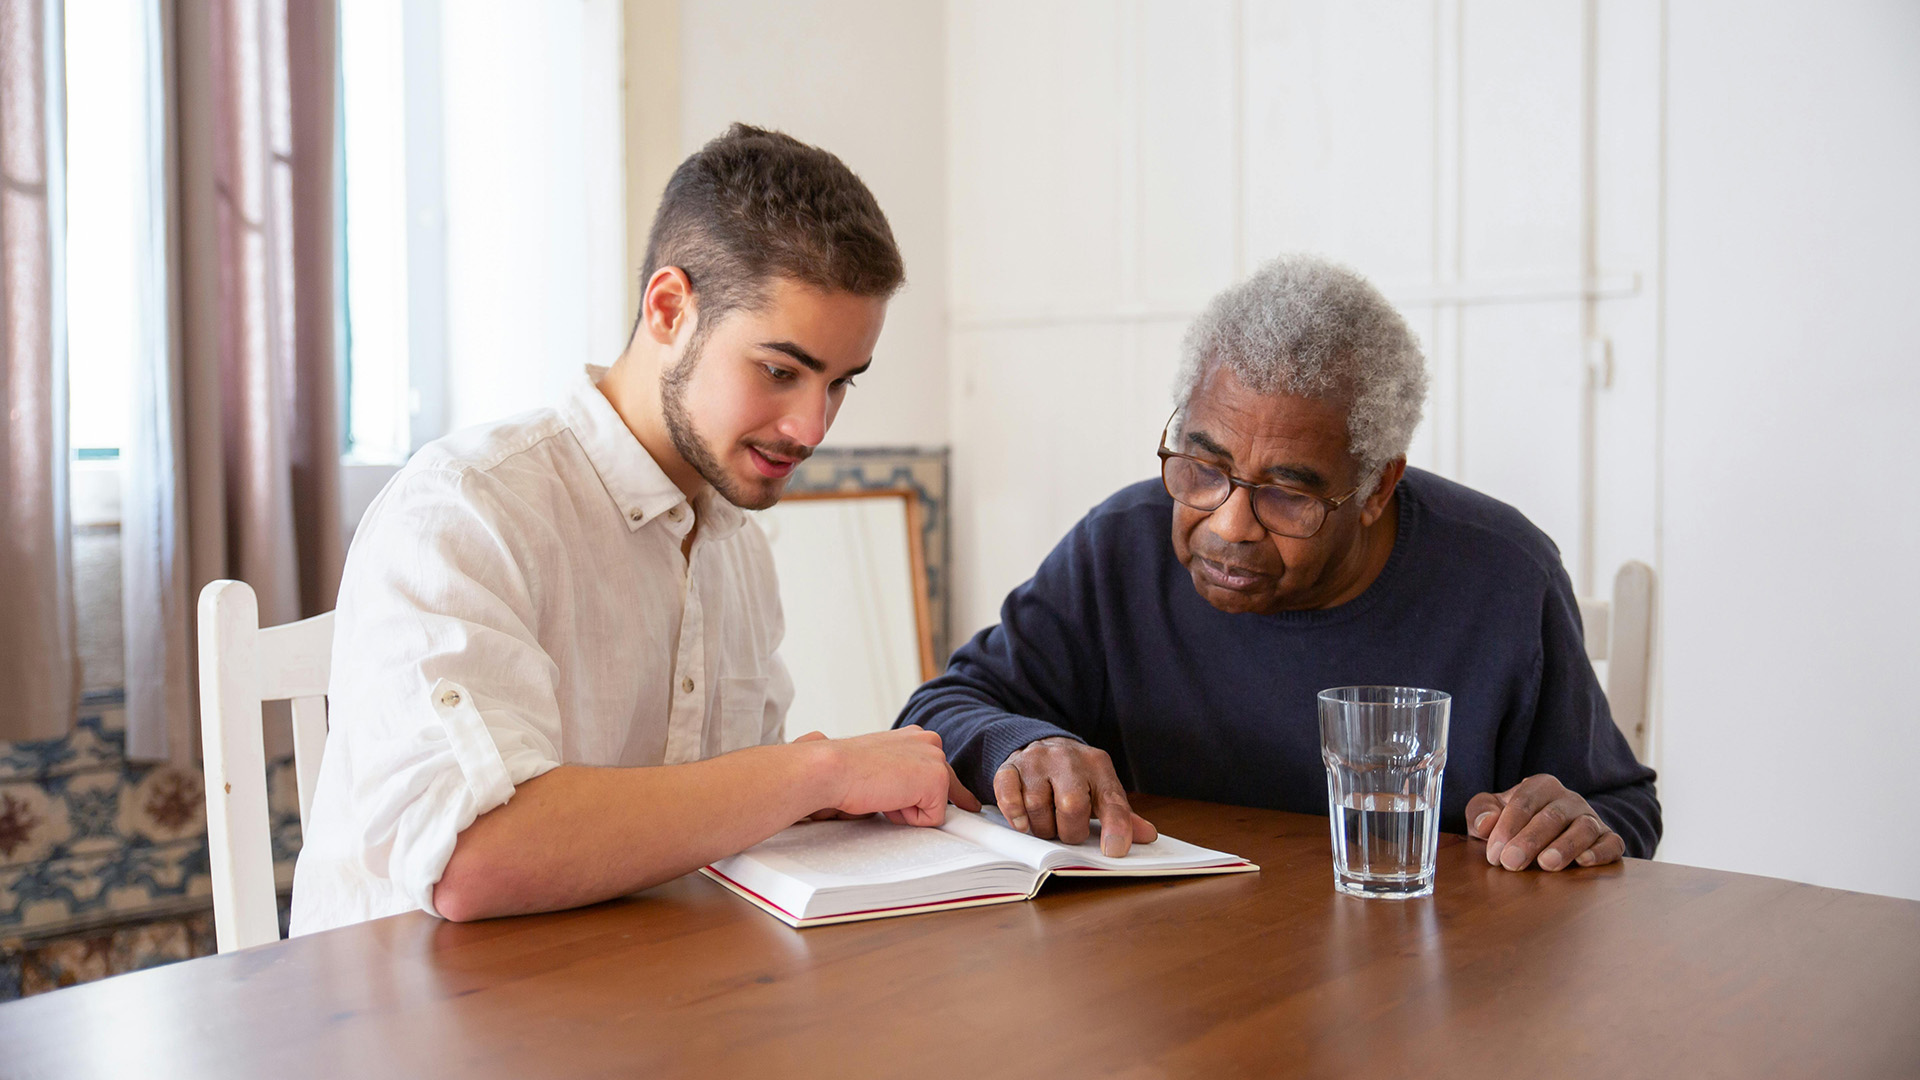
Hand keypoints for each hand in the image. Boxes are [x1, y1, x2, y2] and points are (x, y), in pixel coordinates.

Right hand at [801, 727, 981, 826]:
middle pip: (947, 789)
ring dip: (909, 809)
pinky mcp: (937, 781)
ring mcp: (936, 760)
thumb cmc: (847, 770)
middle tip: (889, 795)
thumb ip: (904, 774)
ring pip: (936, 805)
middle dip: (922, 803)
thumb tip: (918, 797)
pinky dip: (909, 818)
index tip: (965, 803)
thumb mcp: (883, 765)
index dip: (941, 792)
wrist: (835, 768)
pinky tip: (889, 799)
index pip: (939, 770)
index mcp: (917, 736)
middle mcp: (931, 742)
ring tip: (882, 793)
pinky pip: (933, 819)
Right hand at [994, 737, 1157, 856]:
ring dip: (1042, 827)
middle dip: (1069, 831)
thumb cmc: (1076, 776)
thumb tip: (1148, 836)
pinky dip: (1015, 814)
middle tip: (1067, 833)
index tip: (1114, 851)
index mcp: (1098, 766)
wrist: (1042, 744)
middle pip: (1071, 806)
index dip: (1116, 829)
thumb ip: (1122, 815)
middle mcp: (1067, 759)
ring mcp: (1036, 761)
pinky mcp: (1010, 767)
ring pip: (1037, 806)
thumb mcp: (1102, 790)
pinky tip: (1023, 821)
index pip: (1112, 801)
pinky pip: (1008, 795)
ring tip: (1047, 824)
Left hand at [1466, 774, 1624, 870]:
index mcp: (1540, 786)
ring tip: (1546, 864)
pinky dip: (1600, 852)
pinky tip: (1584, 862)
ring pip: (1583, 828)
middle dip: (1529, 840)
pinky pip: (1611, 843)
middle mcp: (1569, 799)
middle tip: (1511, 863)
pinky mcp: (1609, 839)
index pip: (1524, 801)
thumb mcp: (1491, 814)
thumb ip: (1480, 812)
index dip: (1507, 826)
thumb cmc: (1513, 825)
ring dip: (1565, 846)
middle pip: (1552, 816)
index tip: (1494, 853)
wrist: (1547, 838)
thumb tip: (1485, 823)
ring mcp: (1591, 818)